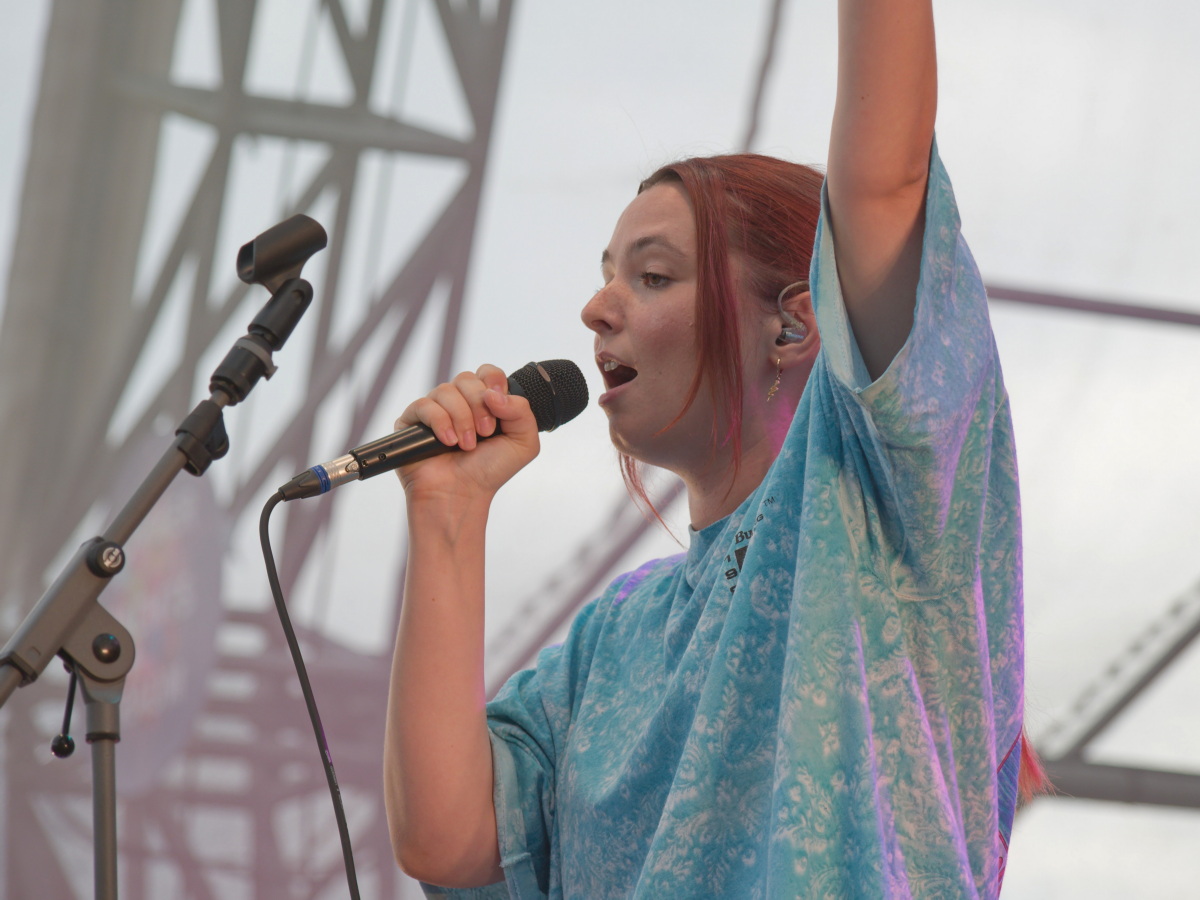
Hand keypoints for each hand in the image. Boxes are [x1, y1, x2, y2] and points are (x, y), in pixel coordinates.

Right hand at [393, 364, 539, 506]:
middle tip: (485, 433)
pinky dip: (440, 422)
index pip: (487, 373)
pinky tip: (448, 442)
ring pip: (446, 390)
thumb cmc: (489, 471)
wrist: (462, 495)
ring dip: (462, 418)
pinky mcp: (411, 421)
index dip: (493, 382)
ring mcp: (434, 411)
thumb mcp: (523, 443)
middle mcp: (459, 403)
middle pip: (467, 378)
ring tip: (466, 445)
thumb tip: (494, 393)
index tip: (498, 405)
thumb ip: (521, 411)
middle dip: (479, 405)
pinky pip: (424, 405)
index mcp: (484, 403)